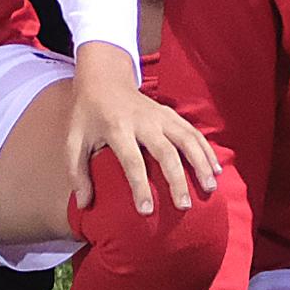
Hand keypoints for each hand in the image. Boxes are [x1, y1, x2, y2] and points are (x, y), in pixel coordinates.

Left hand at [64, 46, 216, 215]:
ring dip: (200, 163)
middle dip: (176, 179)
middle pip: (165, 151)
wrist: (103, 78)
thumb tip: (83, 205)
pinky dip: (206, 149)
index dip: (139, 186)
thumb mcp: (73, 140)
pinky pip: (192, 131)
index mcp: (116, 128)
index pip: (131, 161)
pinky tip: (215, 168)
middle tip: (184, 206)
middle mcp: (142, 121)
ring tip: (209, 188)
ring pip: (185, 139)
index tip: (146, 211)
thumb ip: (77, 172)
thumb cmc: (87, 115)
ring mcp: (159, 115)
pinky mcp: (170, 113)